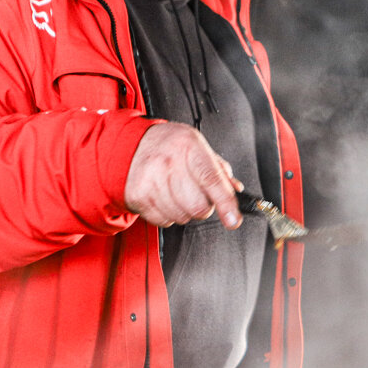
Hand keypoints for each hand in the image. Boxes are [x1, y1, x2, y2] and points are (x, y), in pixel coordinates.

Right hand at [124, 122, 242, 228]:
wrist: (131, 146)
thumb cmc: (168, 146)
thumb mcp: (197, 146)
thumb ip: (219, 170)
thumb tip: (235, 191)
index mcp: (188, 146)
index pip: (211, 179)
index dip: (225, 203)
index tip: (233, 220)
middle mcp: (168, 162)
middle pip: (198, 205)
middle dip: (204, 206)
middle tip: (196, 193)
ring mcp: (151, 180)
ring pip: (182, 217)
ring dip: (185, 211)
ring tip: (177, 192)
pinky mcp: (138, 196)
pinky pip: (164, 221)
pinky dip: (168, 214)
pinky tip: (164, 197)